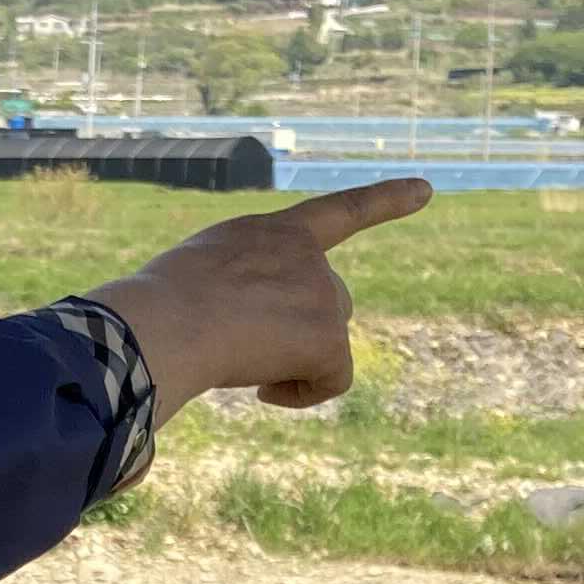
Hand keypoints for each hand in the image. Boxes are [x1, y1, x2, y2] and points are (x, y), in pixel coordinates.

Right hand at [88, 178, 428, 418]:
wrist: (165, 323)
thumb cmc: (157, 309)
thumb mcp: (196, 277)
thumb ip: (235, 290)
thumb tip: (226, 362)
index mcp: (272, 233)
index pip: (338, 213)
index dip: (385, 201)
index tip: (427, 190)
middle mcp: (307, 257)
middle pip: (329, 304)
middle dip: (299, 331)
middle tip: (243, 347)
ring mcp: (322, 293)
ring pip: (326, 342)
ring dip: (293, 360)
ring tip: (238, 361)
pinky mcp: (328, 336)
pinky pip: (332, 379)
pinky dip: (304, 392)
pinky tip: (263, 391)